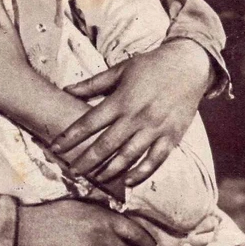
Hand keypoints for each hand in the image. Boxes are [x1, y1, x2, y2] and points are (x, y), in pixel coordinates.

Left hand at [54, 39, 211, 186]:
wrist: (189, 64)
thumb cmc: (150, 66)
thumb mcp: (120, 70)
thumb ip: (93, 83)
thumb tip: (66, 89)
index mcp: (121, 100)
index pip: (89, 122)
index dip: (70, 137)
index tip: (55, 148)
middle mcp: (137, 116)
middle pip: (105, 145)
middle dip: (85, 160)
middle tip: (72, 171)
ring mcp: (156, 128)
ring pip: (128, 156)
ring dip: (109, 170)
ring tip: (94, 179)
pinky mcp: (172, 136)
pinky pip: (155, 160)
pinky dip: (141, 172)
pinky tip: (127, 181)